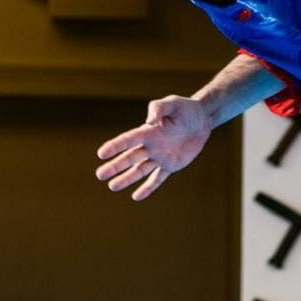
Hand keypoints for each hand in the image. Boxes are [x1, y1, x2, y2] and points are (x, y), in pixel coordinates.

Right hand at [95, 95, 213, 200]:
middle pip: (130, 158)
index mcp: (148, 131)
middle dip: (115, 167)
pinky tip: (136, 196)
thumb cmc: (185, 109)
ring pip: (140, 170)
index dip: (115, 146)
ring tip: (112, 187)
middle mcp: (150, 145)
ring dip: (126, 178)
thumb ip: (158, 108)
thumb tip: (149, 122)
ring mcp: (160, 156)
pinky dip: (148, 188)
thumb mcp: (172, 104)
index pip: (128, 140)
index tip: (101, 154)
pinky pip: (158, 178)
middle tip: (99, 175)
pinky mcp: (171, 165)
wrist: (201, 119)